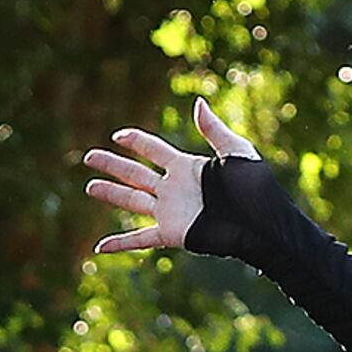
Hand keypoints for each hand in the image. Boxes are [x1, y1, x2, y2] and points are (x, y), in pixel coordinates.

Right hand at [85, 100, 255, 255]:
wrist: (263, 225)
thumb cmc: (257, 189)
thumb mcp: (237, 153)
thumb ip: (214, 130)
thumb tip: (197, 103)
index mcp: (187, 167)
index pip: (154, 149)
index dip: (135, 141)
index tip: (118, 135)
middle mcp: (174, 189)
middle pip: (135, 173)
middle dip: (112, 164)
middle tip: (88, 157)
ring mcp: (171, 212)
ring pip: (131, 200)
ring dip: (110, 194)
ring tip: (89, 187)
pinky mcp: (173, 233)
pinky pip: (141, 238)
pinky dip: (121, 243)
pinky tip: (100, 248)